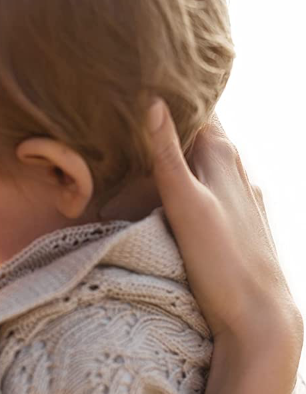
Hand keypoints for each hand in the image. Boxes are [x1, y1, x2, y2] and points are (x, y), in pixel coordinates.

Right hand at [147, 99, 301, 359]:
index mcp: (224, 155)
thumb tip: (152, 100)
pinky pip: (212, 184)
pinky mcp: (241, 220)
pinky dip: (191, 175)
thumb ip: (168, 154)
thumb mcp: (186, 204)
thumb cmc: (223, 262)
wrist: (262, 317)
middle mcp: (238, 168)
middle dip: (173, 117)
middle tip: (132, 108)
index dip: (173, 89)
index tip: (141, 76)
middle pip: (202, 129)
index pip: (198, 105)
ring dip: (181, 148)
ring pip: (207, 157)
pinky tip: (178, 185)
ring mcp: (243, 195)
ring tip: (145, 141)